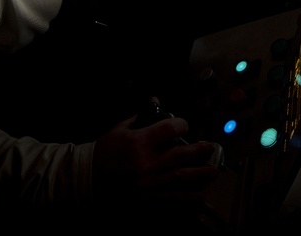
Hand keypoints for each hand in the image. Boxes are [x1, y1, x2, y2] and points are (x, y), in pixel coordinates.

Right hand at [93, 115, 219, 209]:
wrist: (86, 180)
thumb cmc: (104, 151)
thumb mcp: (120, 129)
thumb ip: (141, 117)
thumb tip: (155, 101)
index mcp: (140, 142)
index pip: (171, 130)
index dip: (182, 125)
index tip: (184, 126)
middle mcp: (147, 163)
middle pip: (181, 155)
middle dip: (199, 151)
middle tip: (212, 148)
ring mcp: (148, 183)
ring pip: (181, 177)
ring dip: (200, 174)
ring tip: (214, 171)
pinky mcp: (146, 199)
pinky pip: (172, 199)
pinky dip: (188, 198)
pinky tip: (200, 196)